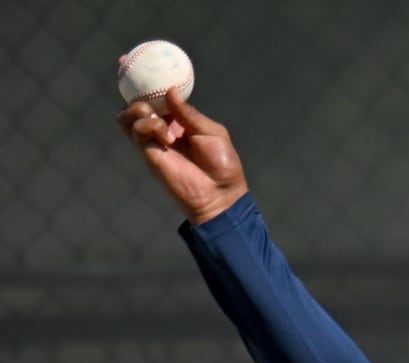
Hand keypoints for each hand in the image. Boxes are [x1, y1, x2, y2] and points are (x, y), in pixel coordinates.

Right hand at [117, 85, 247, 225]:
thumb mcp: (211, 132)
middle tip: (126, 71)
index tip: (133, 60)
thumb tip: (169, 91)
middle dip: (129, 86)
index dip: (146, 80)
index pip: (158, 97)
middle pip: (137, 102)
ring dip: (140, 110)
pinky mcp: (149, 154)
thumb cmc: (222, 165)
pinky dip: (146, 125)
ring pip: (129, 116)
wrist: (220, 195)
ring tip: (160, 121)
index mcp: (180, 121)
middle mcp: (164, 129)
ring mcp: (154, 142)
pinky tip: (164, 134)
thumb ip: (189, 113)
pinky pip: (136, 131)